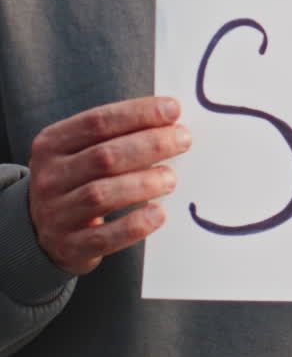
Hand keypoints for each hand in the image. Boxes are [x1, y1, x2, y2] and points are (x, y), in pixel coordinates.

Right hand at [28, 96, 190, 274]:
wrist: (43, 232)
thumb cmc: (78, 180)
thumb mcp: (82, 151)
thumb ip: (117, 135)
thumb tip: (170, 119)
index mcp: (52, 144)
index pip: (98, 122)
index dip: (138, 113)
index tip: (174, 109)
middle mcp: (49, 177)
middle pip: (104, 156)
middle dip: (150, 145)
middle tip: (183, 140)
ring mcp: (55, 214)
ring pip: (102, 194)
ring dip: (144, 183)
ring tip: (171, 178)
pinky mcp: (69, 247)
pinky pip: (104, 237)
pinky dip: (134, 225)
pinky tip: (158, 214)